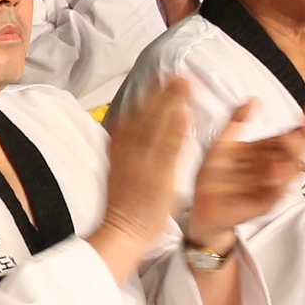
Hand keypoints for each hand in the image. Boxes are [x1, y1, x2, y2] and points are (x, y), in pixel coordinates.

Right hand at [91, 74, 195, 274]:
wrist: (122, 231)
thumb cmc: (125, 203)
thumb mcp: (118, 168)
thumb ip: (124, 146)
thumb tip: (125, 124)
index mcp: (120, 149)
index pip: (135, 115)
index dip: (149, 94)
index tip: (160, 76)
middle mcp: (129, 153)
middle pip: (147, 116)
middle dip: (162, 92)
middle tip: (178, 72)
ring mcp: (142, 165)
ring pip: (157, 128)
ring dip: (170, 103)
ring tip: (185, 84)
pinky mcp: (156, 179)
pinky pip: (167, 153)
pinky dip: (175, 133)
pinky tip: (186, 116)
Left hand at [183, 106, 304, 240]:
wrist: (203, 206)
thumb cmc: (214, 177)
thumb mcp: (223, 143)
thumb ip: (237, 121)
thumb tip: (252, 99)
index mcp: (265, 153)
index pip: (288, 137)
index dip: (302, 125)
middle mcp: (271, 168)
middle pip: (293, 153)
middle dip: (299, 142)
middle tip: (299, 131)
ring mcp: (269, 187)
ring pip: (286, 173)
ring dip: (292, 160)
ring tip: (293, 145)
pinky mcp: (261, 204)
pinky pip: (273, 194)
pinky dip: (277, 184)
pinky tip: (278, 171)